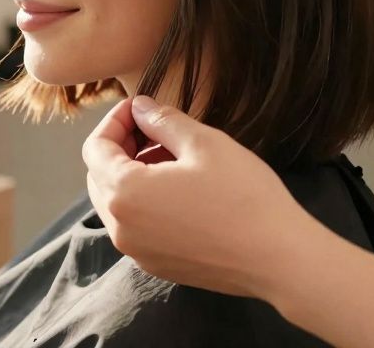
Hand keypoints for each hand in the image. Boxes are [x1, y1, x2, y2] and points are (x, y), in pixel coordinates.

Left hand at [83, 95, 314, 298]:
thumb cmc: (243, 195)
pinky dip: (145, 202)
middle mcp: (120, 228)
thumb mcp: (204, 143)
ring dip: (132, 174)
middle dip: (120, 147)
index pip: (95, 148)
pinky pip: (135, 226)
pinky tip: (181, 190)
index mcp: (124, 194)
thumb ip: (163, 121)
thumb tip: (140, 107)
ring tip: (173, 158)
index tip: (141, 108)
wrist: (278, 258)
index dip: (115, 120)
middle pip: (99, 176)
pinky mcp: (157, 266)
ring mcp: (137, 252)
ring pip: (116, 203)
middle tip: (155, 130)